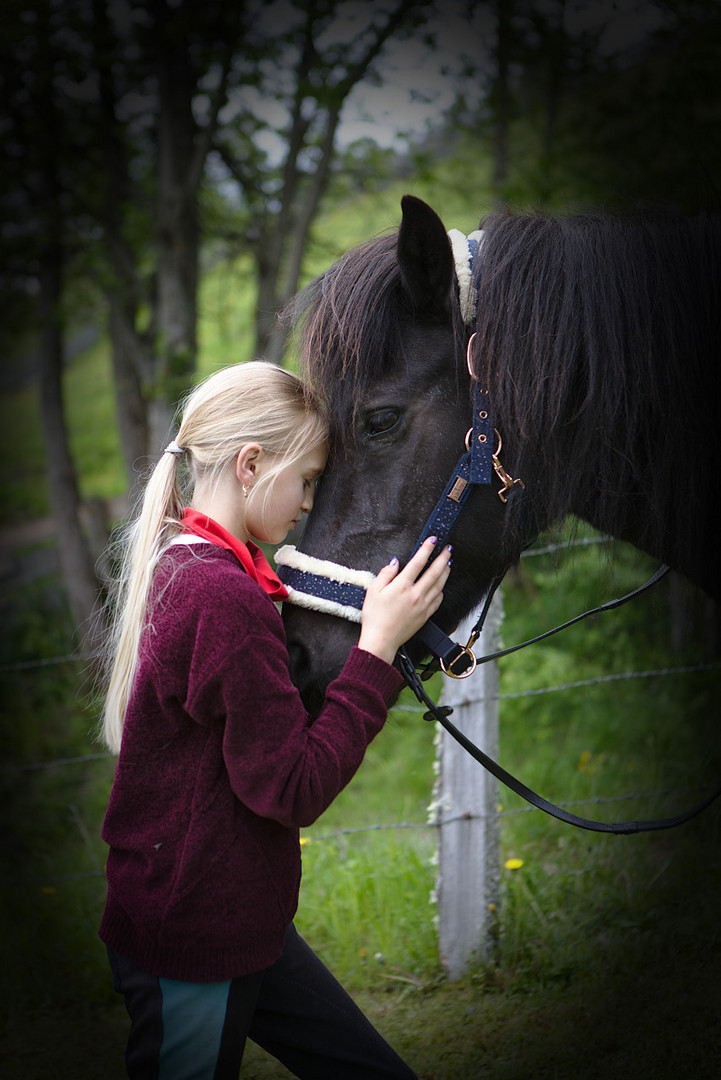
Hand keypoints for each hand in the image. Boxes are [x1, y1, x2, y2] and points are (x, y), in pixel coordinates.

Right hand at [357, 537, 451, 664]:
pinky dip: (442, 590)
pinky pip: (438, 599)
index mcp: (402, 586)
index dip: (427, 549)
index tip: (433, 540)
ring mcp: (423, 605)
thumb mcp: (373, 591)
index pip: (418, 562)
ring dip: (446, 572)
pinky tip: (442, 586)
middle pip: (435, 571)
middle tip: (448, 549)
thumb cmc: (375, 617)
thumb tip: (395, 562)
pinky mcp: (426, 615)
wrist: (382, 639)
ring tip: (448, 563)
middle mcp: (415, 594)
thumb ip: (386, 574)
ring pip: (440, 584)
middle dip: (443, 557)